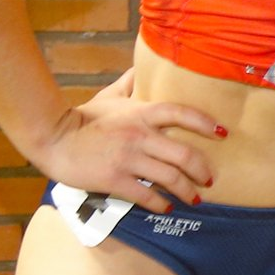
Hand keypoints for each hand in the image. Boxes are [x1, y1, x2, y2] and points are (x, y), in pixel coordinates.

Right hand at [31, 73, 225, 213]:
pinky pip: (146, 195)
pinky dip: (160, 203)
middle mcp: (140, 135)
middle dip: (202, 170)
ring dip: (186, 190)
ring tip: (194, 197)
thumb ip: (129, 84)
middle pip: (184, 154)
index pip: (182, 114)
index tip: (222, 134)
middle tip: (209, 179)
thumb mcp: (109, 96)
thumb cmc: (82, 118)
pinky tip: (166, 207)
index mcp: (141, 113)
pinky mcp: (114, 179)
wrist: (52, 139)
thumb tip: (143, 67)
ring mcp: (128, 158)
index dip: (205, 123)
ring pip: (170, 177)